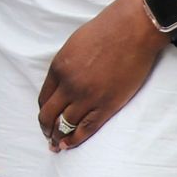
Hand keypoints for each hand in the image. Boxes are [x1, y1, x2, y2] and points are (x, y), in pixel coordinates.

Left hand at [37, 0, 169, 151]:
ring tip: (57, 144)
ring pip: (66, 124)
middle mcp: (69, 85)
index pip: (44, 98)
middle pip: (49, 115)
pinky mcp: (108, 105)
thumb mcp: (73, 47)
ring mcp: (88, 97)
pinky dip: (75, 140)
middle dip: (46, 128)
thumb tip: (63, 85)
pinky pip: (86, 129)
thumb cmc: (104, 33)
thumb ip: (65, 67)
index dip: (44, 111)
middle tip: (48, 136)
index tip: (45, 118)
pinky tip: (69, 145)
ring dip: (59, 137)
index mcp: (58, 68)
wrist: (132, 31)